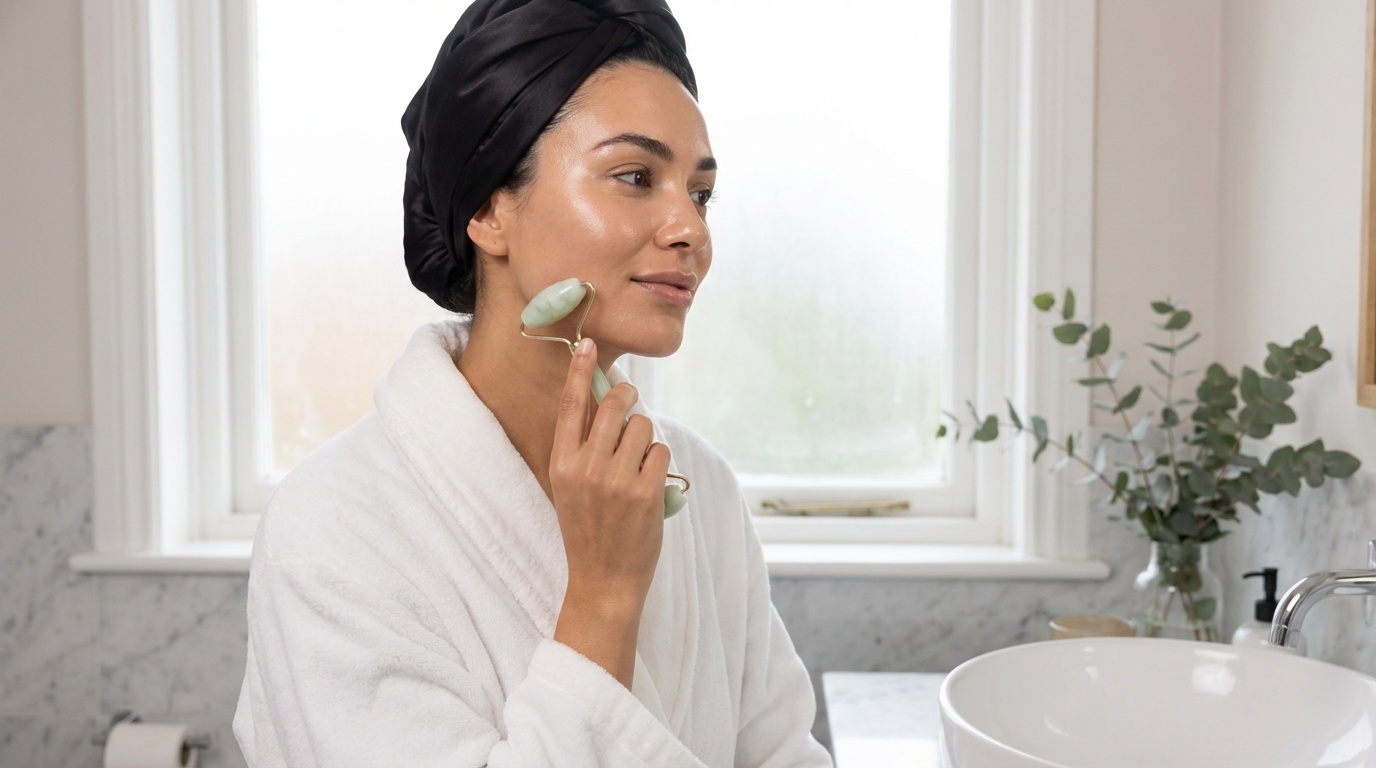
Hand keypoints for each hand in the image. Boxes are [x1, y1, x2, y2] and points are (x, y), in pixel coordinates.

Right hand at [549, 338, 669, 686]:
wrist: (603, 580)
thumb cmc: (588, 529)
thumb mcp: (569, 486)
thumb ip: (582, 447)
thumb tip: (605, 402)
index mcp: (562, 463)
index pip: (571, 406)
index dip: (580, 371)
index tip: (586, 344)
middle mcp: (586, 467)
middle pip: (615, 405)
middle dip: (628, 397)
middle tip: (629, 403)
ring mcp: (617, 479)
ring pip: (643, 426)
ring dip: (646, 438)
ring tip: (636, 466)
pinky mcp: (645, 491)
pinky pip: (661, 450)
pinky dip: (659, 461)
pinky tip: (649, 482)